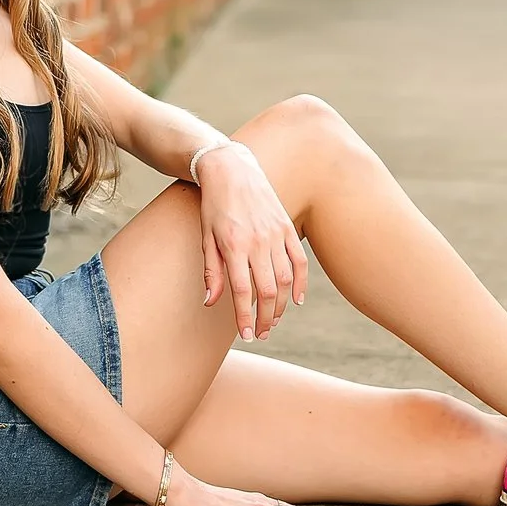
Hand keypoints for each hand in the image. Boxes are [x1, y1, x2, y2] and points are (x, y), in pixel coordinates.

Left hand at [194, 142, 309, 339]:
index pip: (243, 291)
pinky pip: (299, 261)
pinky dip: (301, 282)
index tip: (246, 335)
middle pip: (268, 291)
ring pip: (285, 280)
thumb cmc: (214, 205)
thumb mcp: (206, 237)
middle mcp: (258, 242)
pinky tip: (296, 299)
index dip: (245, 318)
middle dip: (265, 318)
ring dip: (281, 305)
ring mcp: (276, 234)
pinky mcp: (287, 227)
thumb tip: (211, 302)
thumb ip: (211, 272)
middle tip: (261, 334)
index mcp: (234, 246)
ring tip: (273, 320)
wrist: (232, 169)